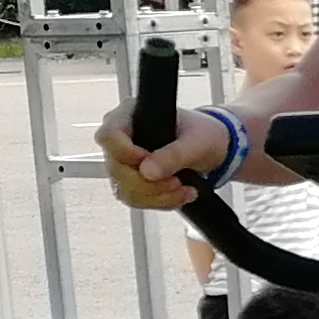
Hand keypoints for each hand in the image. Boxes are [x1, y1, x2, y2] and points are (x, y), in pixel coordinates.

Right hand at [99, 105, 226, 212]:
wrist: (209, 149)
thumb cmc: (201, 135)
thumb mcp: (197, 142)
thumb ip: (174, 154)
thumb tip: (147, 172)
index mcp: (130, 116)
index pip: (109, 135)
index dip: (125, 152)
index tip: (148, 160)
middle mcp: (121, 139)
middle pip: (116, 168)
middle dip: (149, 183)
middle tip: (177, 182)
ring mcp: (122, 162)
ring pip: (124, 189)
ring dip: (157, 196)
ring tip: (185, 190)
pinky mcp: (129, 181)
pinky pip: (135, 199)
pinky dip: (159, 202)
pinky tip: (179, 195)